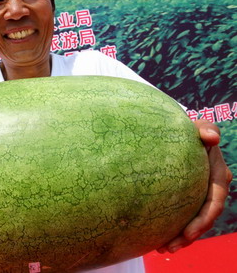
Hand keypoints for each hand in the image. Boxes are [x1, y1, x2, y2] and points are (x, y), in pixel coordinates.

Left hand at [157, 119, 232, 253]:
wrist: (177, 131)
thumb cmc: (189, 129)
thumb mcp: (199, 127)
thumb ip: (205, 129)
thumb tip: (212, 137)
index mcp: (218, 175)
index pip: (214, 202)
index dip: (203, 220)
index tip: (188, 233)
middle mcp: (211, 188)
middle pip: (203, 218)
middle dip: (189, 236)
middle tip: (169, 247)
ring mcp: (199, 194)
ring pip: (192, 221)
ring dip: (180, 238)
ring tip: (162, 248)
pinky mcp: (186, 196)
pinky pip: (182, 215)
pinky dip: (173, 227)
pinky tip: (157, 238)